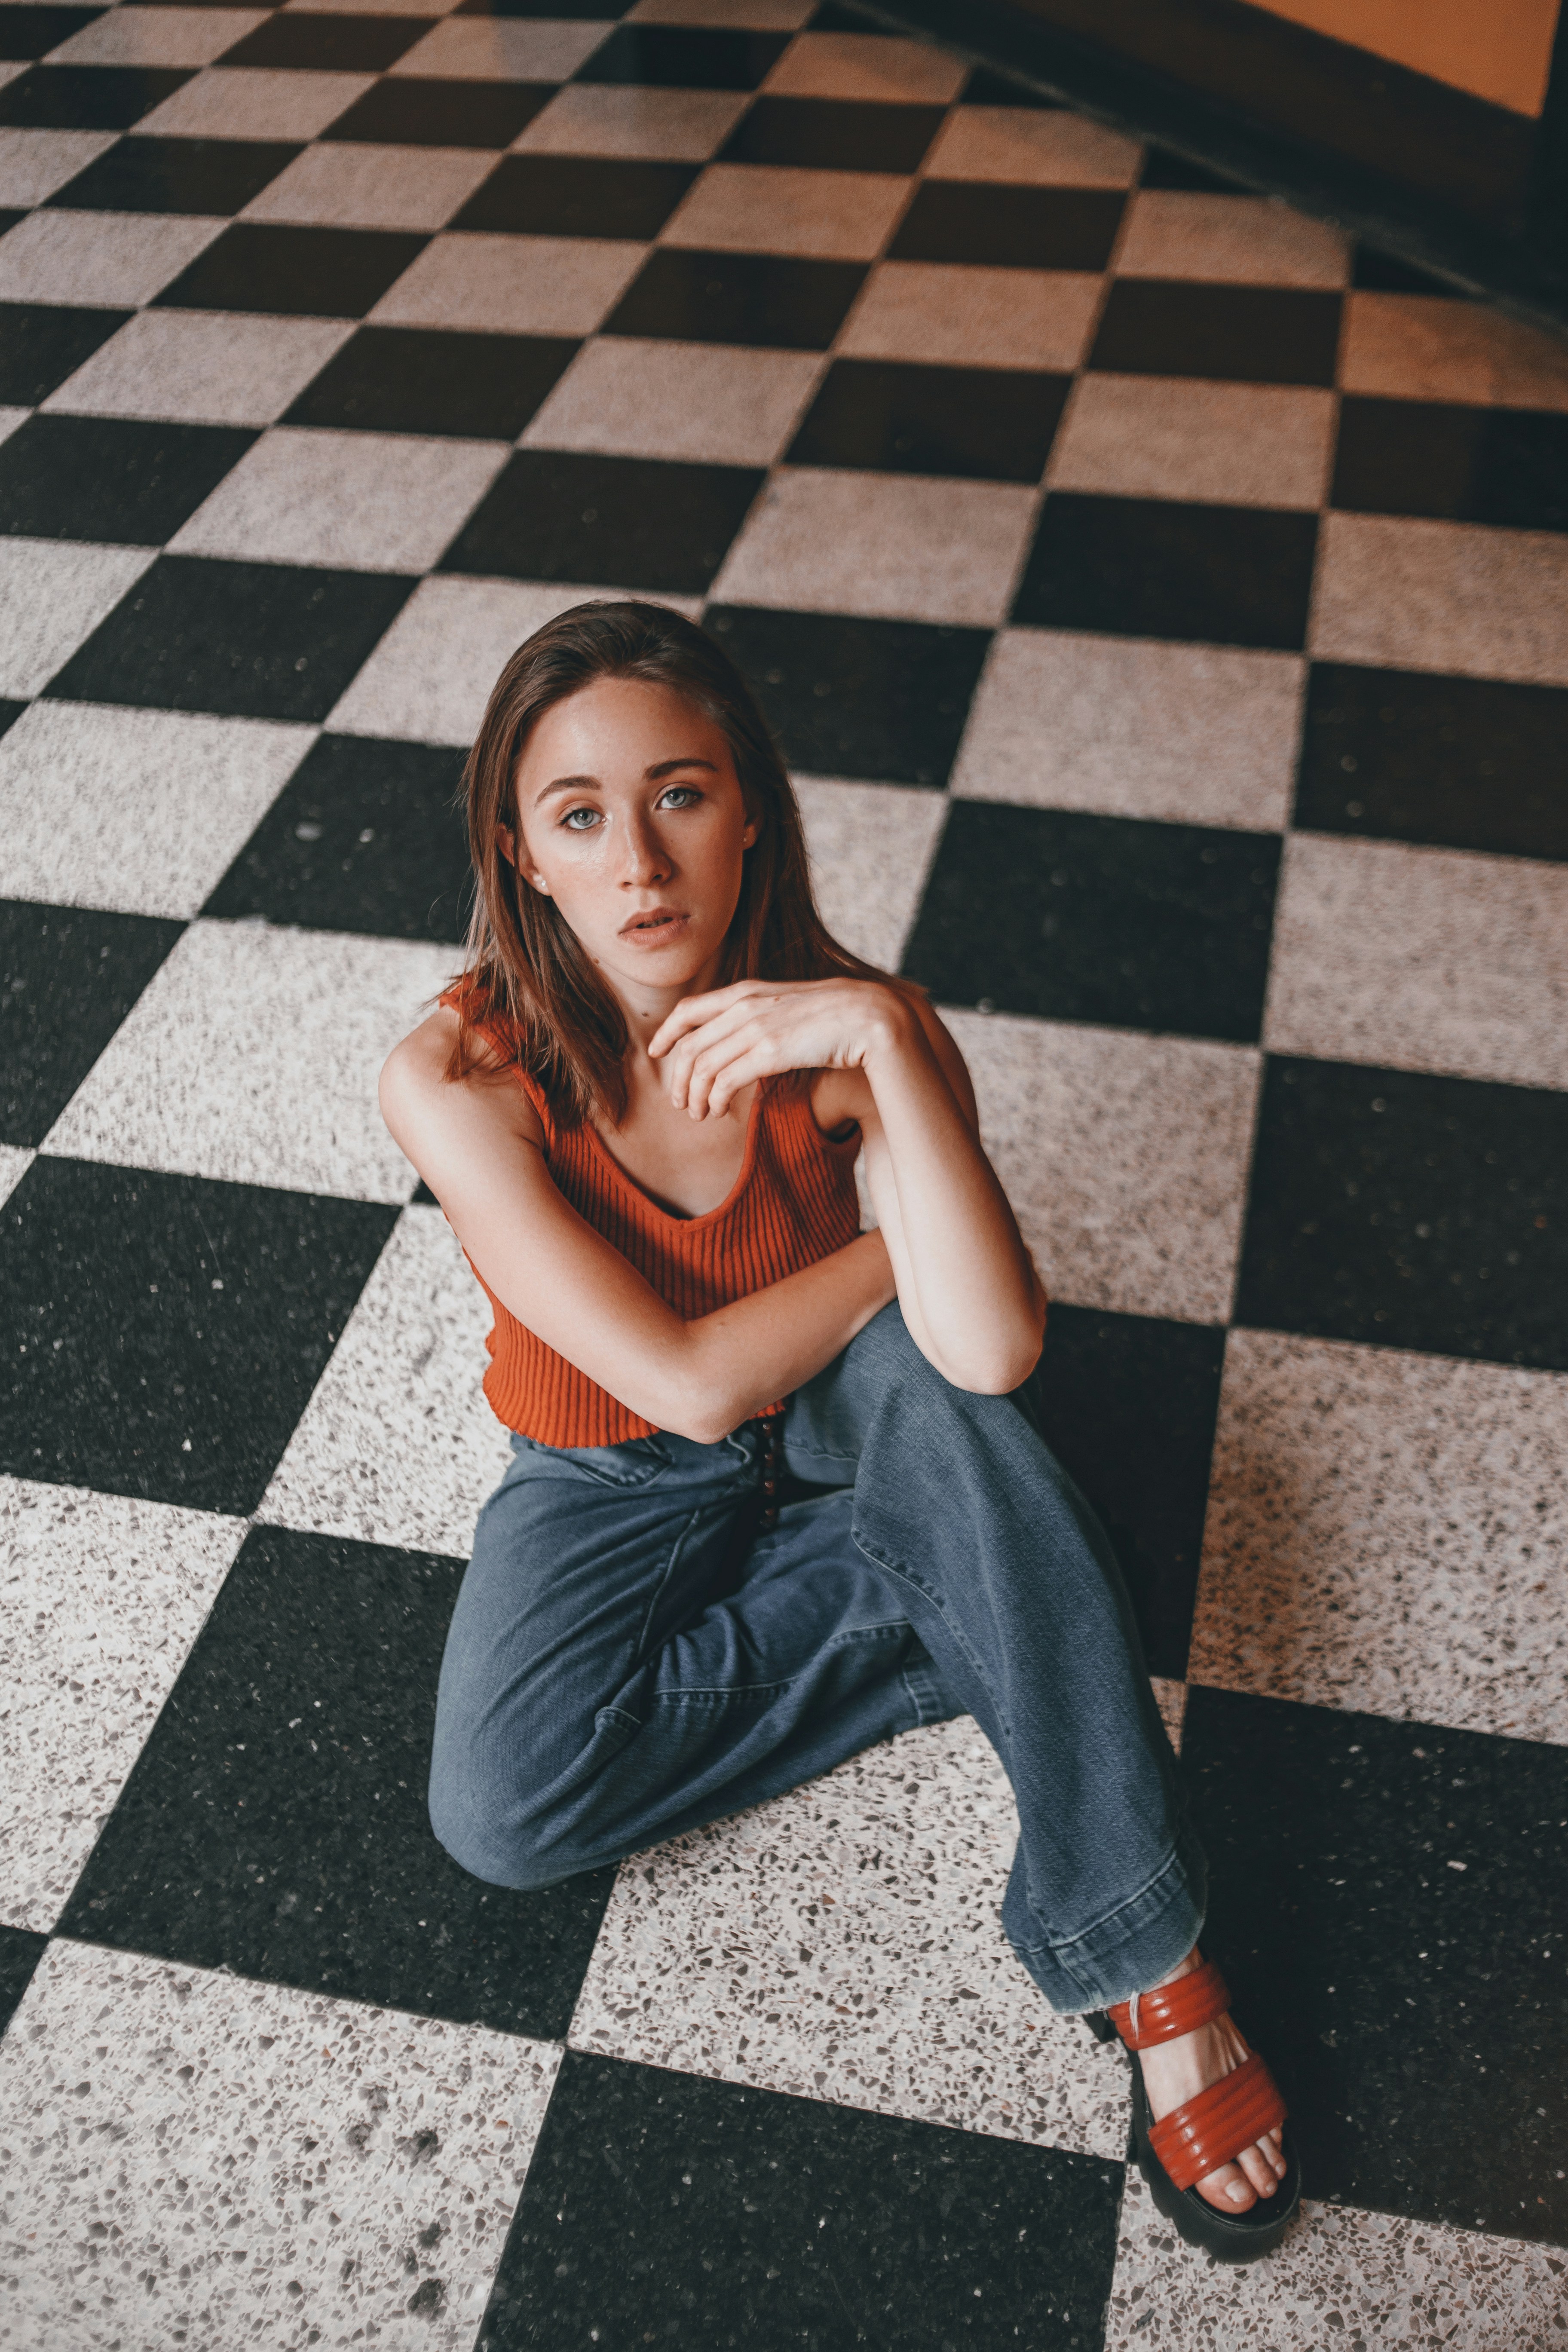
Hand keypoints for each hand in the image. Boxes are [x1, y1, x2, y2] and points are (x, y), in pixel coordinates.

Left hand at [648, 978, 904, 1119]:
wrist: (870, 1016)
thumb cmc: (836, 1016)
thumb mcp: (789, 1007)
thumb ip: (763, 1015)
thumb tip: (745, 1039)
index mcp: (748, 991)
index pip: (689, 1010)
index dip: (667, 1033)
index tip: (656, 1052)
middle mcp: (746, 1006)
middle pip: (691, 1045)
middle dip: (679, 1078)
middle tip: (681, 1103)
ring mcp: (758, 1027)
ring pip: (704, 1066)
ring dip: (695, 1095)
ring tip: (698, 1114)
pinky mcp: (770, 1051)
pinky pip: (726, 1080)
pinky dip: (715, 1099)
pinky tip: (719, 1112)